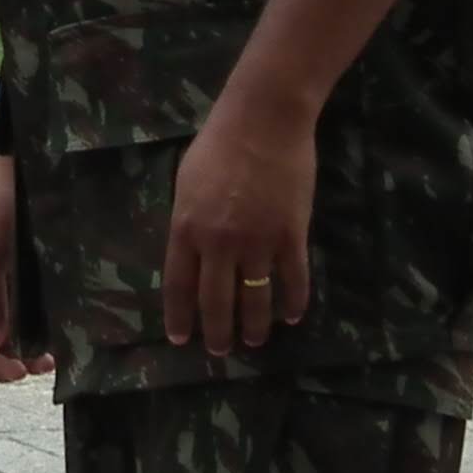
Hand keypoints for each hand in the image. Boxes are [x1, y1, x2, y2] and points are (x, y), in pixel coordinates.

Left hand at [161, 93, 316, 358]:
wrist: (264, 120)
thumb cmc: (219, 143)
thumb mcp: (187, 181)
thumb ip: (187, 220)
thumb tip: (191, 250)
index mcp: (186, 228)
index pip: (179, 285)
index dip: (180, 316)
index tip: (181, 338)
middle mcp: (218, 243)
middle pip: (215, 301)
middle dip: (217, 333)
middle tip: (220, 352)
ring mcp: (257, 242)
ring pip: (254, 299)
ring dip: (254, 326)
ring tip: (254, 342)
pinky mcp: (291, 236)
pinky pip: (292, 280)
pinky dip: (293, 303)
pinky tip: (292, 316)